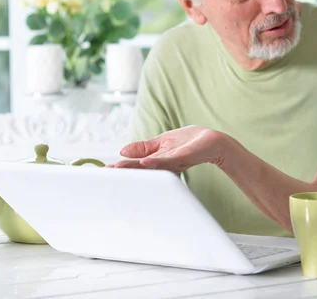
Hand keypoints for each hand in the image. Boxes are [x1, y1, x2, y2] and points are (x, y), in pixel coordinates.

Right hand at [108, 126, 228, 173]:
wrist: (212, 142)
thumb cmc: (189, 142)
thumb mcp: (161, 142)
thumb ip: (143, 148)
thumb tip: (122, 151)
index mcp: (156, 162)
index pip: (135, 166)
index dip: (120, 168)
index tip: (103, 171)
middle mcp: (162, 166)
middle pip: (140, 171)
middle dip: (123, 173)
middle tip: (105, 175)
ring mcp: (172, 163)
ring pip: (150, 168)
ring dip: (134, 169)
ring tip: (118, 168)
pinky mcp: (182, 157)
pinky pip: (167, 161)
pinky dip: (155, 162)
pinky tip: (144, 162)